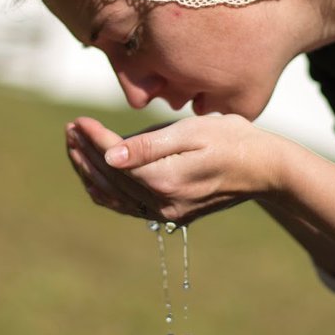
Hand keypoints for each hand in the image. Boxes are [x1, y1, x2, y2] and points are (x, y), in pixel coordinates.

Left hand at [67, 114, 276, 225]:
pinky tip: (93, 174)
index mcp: (165, 181)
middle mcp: (162, 204)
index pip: (114, 159)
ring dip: (89, 171)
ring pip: (113, 196)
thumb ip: (149, 145)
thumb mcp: (192, 132)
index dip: (93, 139)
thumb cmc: (232, 140)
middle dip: (84, 153)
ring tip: (74, 145)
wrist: (264, 169)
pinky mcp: (170, 214)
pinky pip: (126, 206)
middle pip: (109, 178)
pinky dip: (105, 190)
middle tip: (69, 129)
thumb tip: (110, 155)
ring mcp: (165, 213)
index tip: (78, 120)